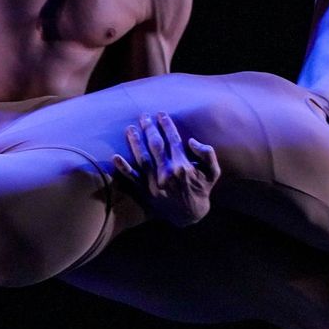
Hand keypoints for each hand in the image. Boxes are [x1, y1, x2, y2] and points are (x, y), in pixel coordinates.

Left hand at [112, 112, 221, 226]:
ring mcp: (154, 182)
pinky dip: (124, 168)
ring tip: (130, 128)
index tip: (161, 114)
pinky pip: (132, 179)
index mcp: (183, 166)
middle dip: (149, 128)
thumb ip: (207, 153)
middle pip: (155, 145)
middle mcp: (167, 172)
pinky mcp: (145, 191)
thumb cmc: (201, 189)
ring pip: (142, 157)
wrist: (190, 214)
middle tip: (143, 116)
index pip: (172, 140)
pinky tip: (115, 157)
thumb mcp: (213, 172)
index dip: (166, 125)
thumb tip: (191, 140)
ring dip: (135, 141)